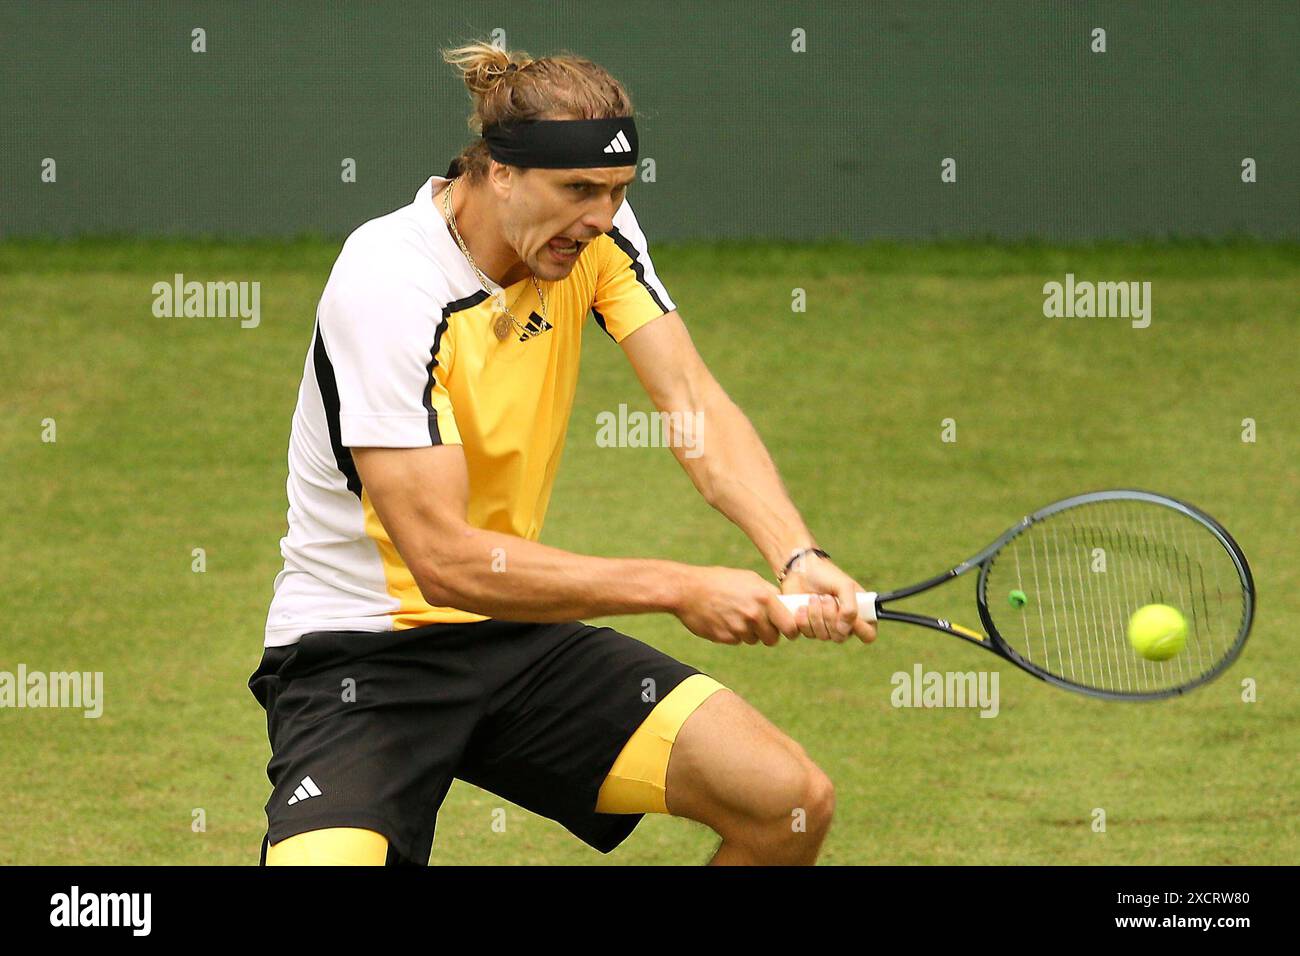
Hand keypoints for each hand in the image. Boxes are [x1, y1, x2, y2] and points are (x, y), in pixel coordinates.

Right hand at [674, 566, 799, 646]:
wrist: (687, 590)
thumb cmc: (719, 580)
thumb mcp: (749, 579)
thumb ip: (769, 593)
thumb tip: (786, 606)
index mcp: (764, 597)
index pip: (789, 625)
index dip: (791, 629)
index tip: (788, 630)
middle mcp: (754, 614)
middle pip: (773, 638)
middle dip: (769, 634)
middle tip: (760, 624)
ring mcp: (738, 628)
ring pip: (754, 640)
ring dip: (749, 633)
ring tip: (735, 615)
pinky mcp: (725, 638)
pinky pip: (737, 641)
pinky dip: (733, 634)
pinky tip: (723, 619)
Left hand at [780, 554, 876, 643]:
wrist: (801, 570)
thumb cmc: (826, 575)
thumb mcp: (844, 585)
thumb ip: (850, 606)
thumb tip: (845, 628)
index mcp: (859, 614)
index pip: (868, 634)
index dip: (860, 629)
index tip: (847, 613)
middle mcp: (843, 625)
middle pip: (840, 637)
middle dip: (830, 616)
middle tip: (825, 597)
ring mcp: (824, 629)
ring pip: (822, 636)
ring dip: (815, 614)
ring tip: (813, 597)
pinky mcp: (807, 629)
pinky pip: (805, 634)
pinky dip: (802, 619)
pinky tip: (801, 606)